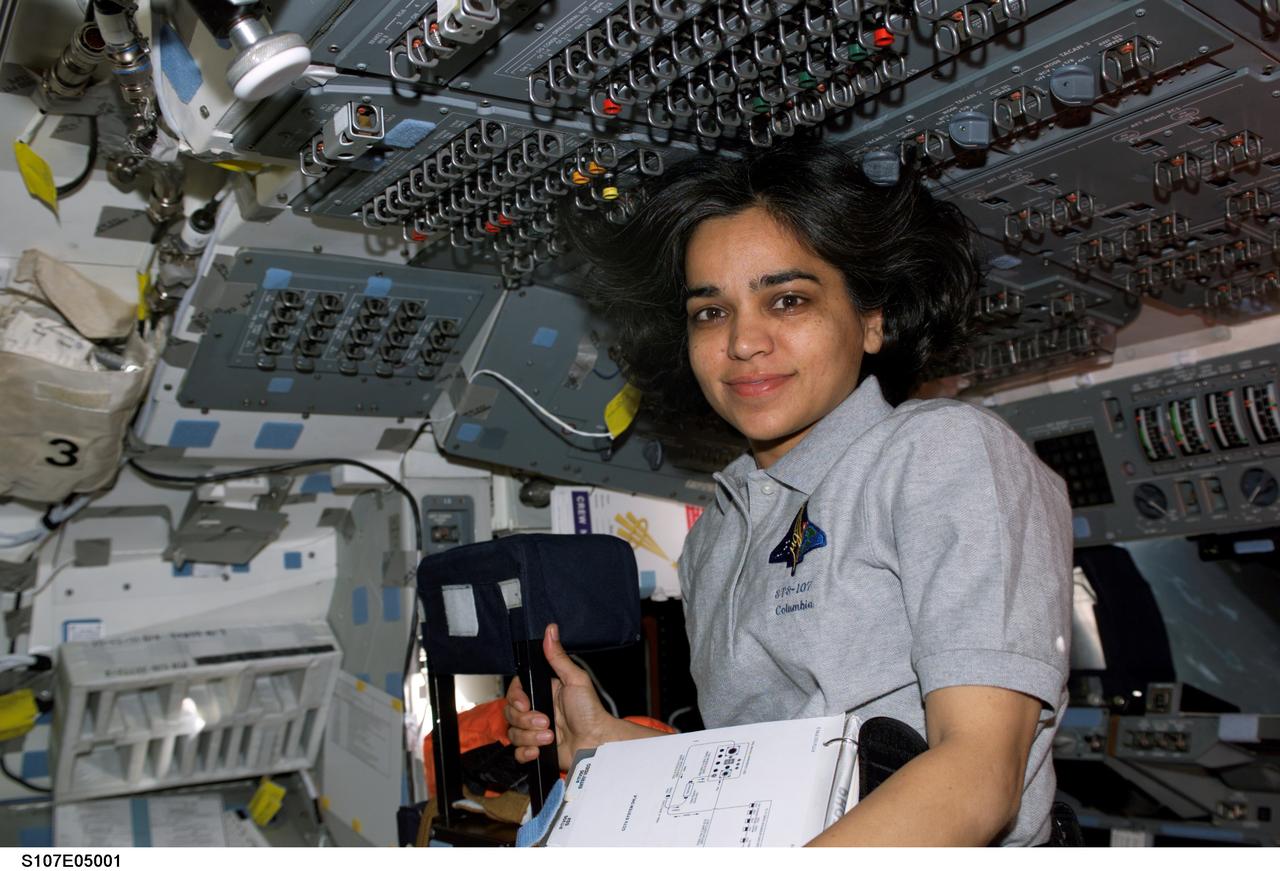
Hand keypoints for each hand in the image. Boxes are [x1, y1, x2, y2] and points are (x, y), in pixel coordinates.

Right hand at [504, 623, 618, 770]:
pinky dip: (526, 752)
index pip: (515, 691)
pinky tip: (540, 749)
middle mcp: (536, 711)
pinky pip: (518, 752)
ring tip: (551, 736)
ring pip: (513, 733)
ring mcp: (534, 731)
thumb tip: (551, 631)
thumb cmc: (590, 712)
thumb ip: (558, 657)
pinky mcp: (536, 749)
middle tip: (546, 721)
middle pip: (510, 713)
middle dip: (526, 720)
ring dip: (531, 736)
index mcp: (543, 692)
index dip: (516, 698)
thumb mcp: (575, 679)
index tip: (525, 703)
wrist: (597, 742)